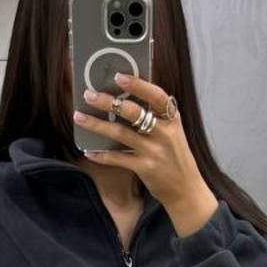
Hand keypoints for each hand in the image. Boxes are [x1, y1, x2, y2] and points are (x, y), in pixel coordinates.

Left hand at [74, 72, 219, 237]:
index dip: (138, 84)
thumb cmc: (176, 158)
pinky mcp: (145, 168)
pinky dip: (102, 155)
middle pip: (133, 112)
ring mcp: (154, 151)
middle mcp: (164, 133)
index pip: (156, 96)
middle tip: (88, 94)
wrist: (187, 190)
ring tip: (79, 117)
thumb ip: (156, 117)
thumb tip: (126, 99)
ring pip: (120, 133)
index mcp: (172, 119)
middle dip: (108, 102)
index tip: (119, 76)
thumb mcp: (173, 132)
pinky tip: (89, 151)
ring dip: (97, 124)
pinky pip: (119, 159)